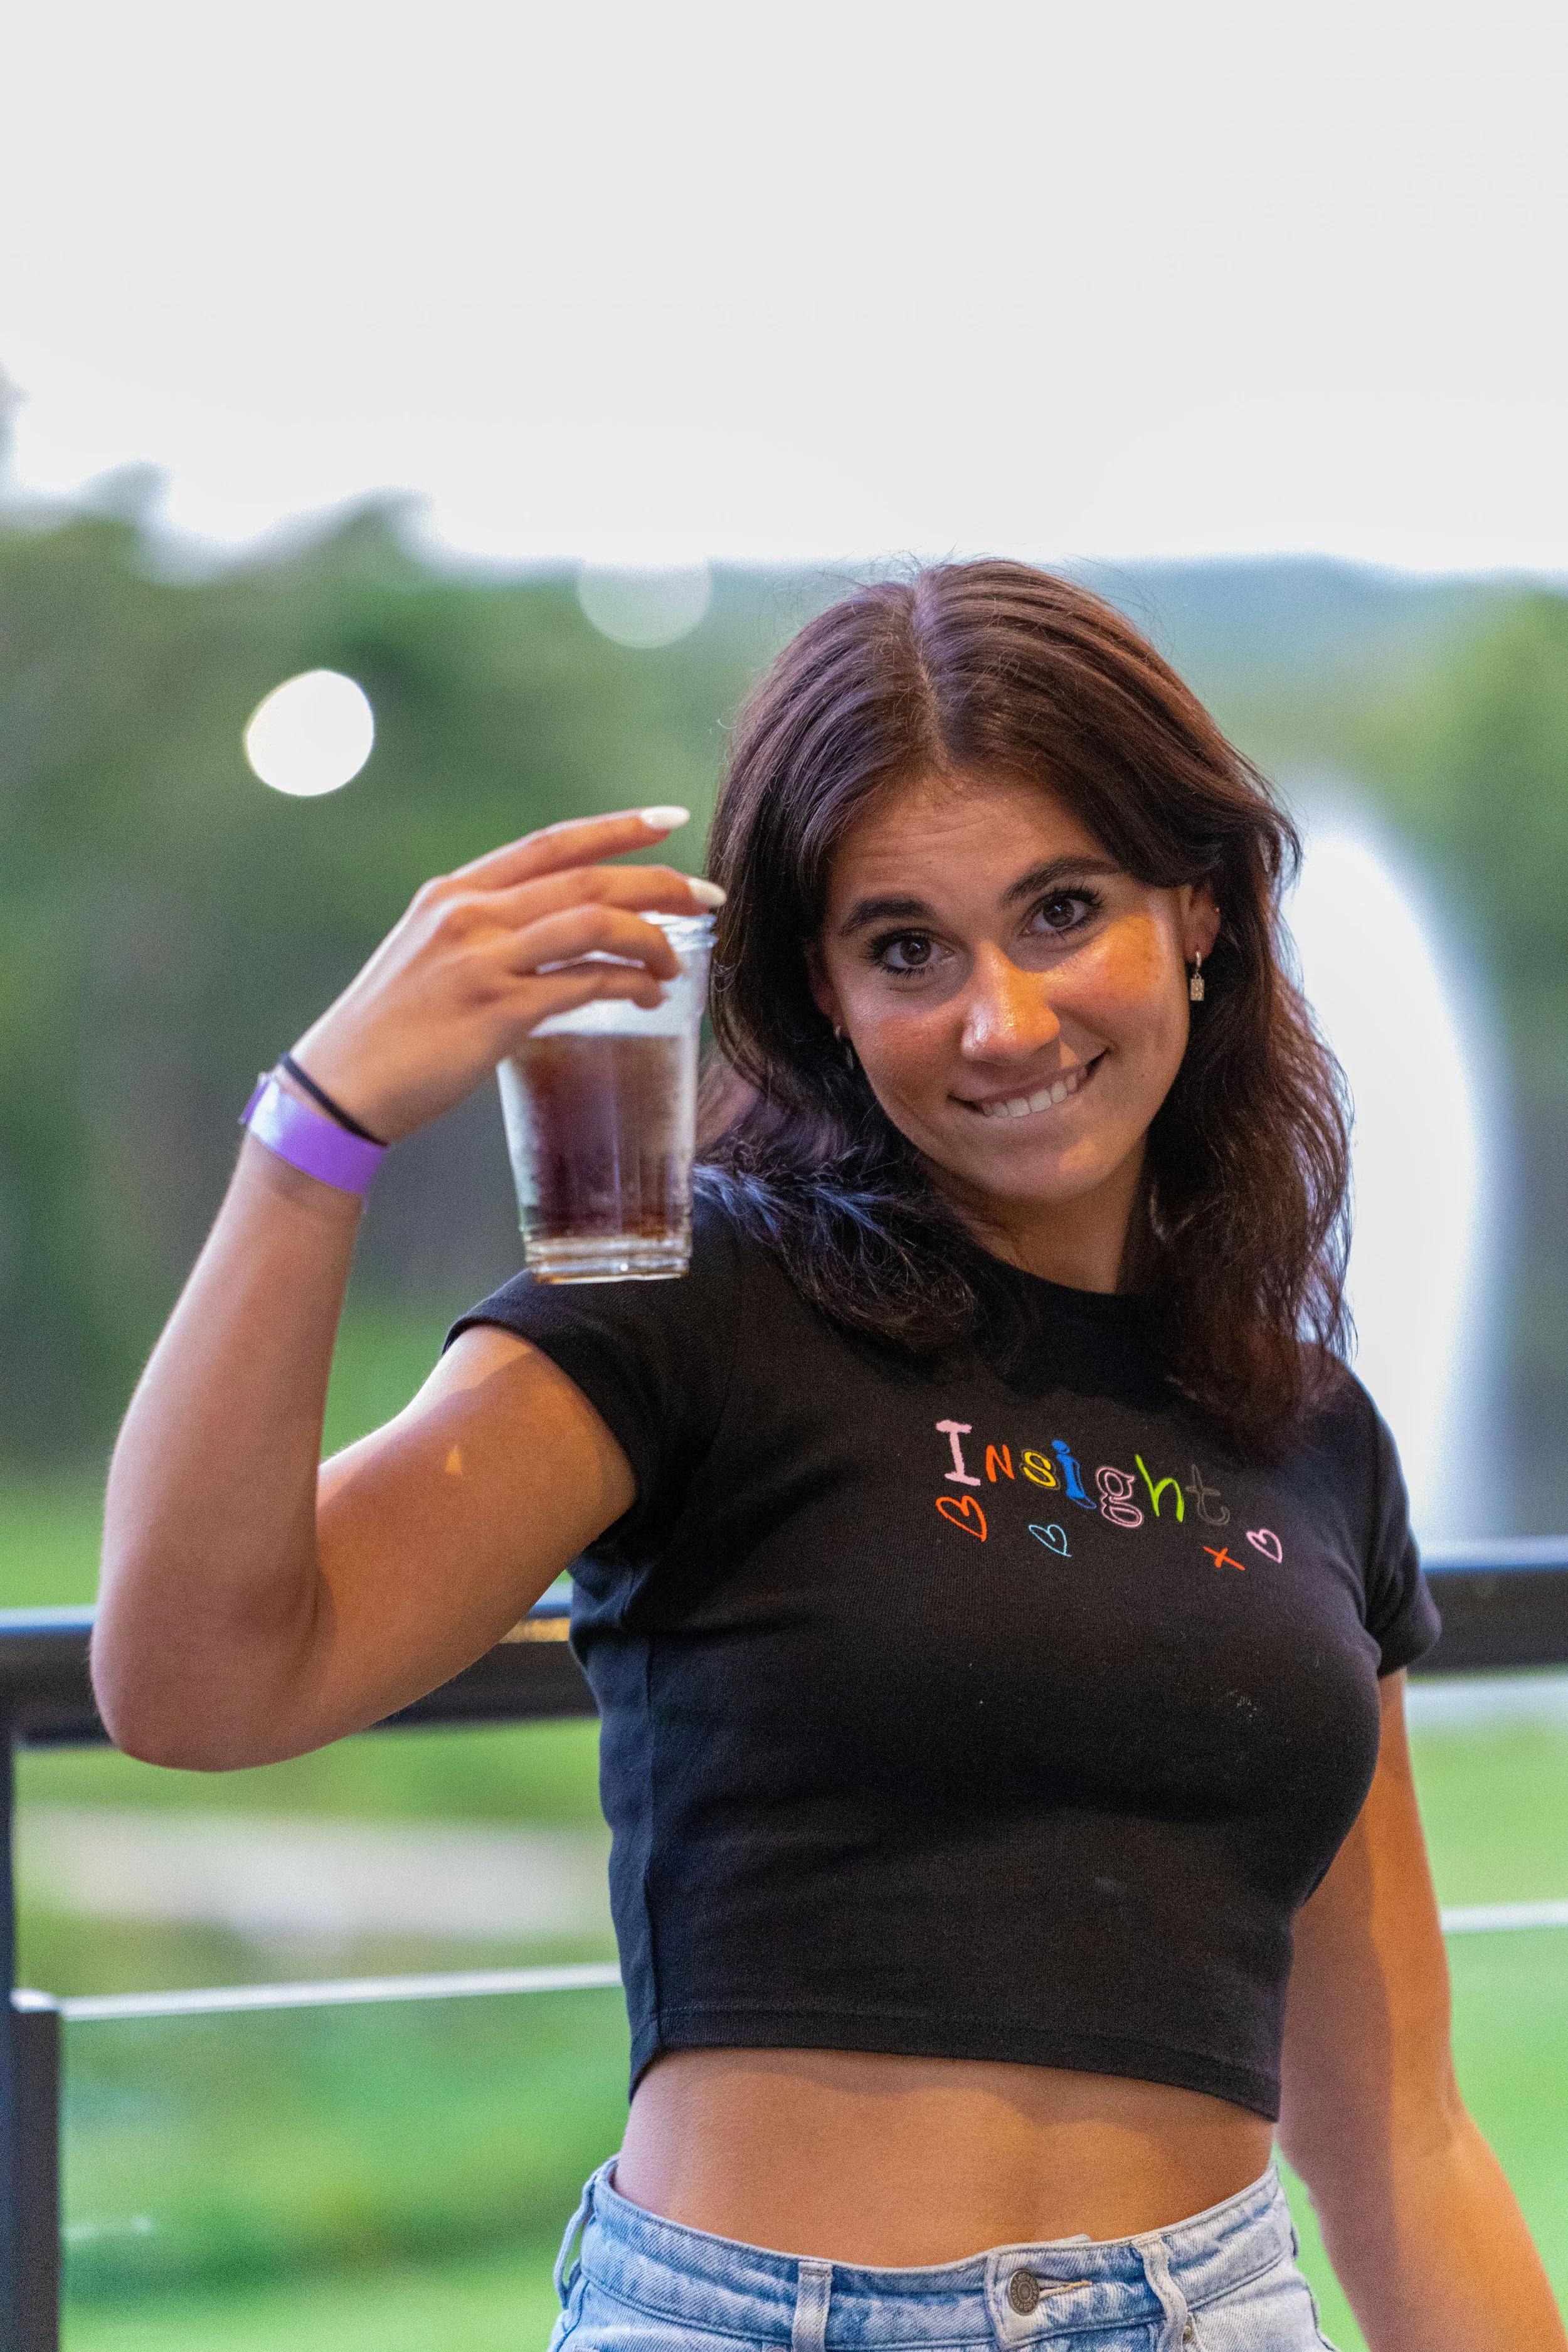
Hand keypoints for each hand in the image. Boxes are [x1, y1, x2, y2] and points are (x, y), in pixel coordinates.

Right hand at [282, 808, 721, 1142]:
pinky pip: (581, 986)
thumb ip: (485, 934)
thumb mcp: (429, 955)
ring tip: (679, 962)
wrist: (341, 1087)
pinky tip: (648, 997)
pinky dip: (625, 986)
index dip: (616, 827)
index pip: (550, 844)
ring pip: (591, 926)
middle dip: (658, 883)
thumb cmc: (390, 1030)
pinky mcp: (495, 1014)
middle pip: (585, 880)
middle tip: (709, 896)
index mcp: (453, 894)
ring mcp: (481, 963)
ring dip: (649, 940)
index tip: (670, 819)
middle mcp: (468, 916)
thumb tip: (552, 937)